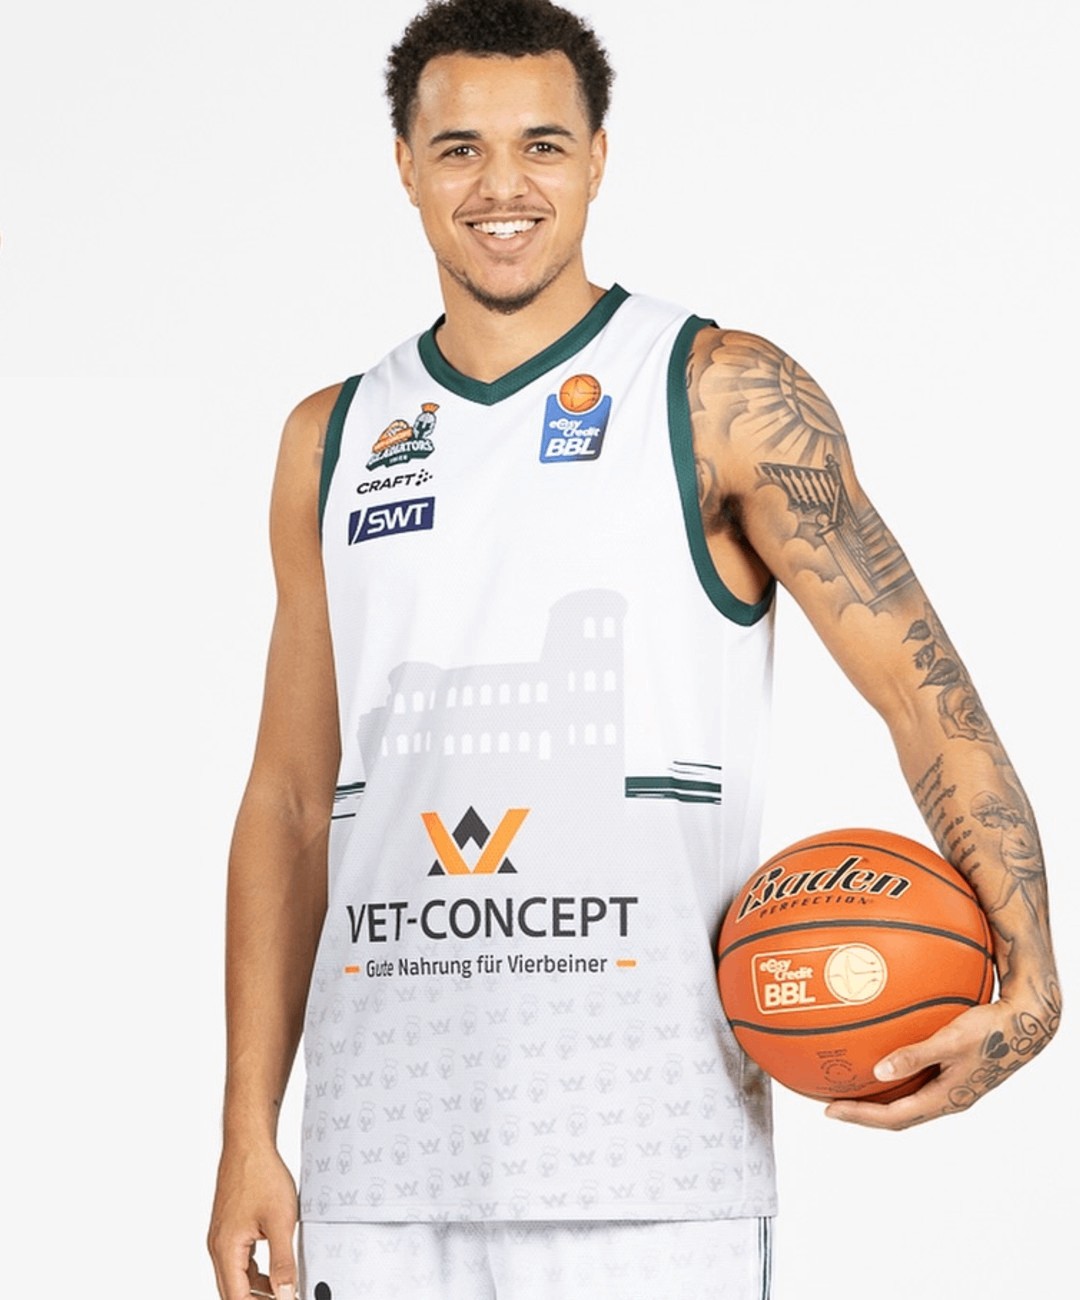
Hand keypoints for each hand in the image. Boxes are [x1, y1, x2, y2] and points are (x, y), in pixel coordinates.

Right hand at [208, 1143, 298, 1299]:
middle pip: (233, 1291)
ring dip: (256, 1289)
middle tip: (284, 1297)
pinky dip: (254, 1272)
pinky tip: (274, 1271)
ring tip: (283, 1290)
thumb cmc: (260, 1174)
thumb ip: (283, 1262)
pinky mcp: (229, 1229)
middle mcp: (218, 1247)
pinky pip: (239, 1261)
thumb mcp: (280, 1221)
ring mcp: (222, 1237)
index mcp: (226, 1249)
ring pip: (236, 1277)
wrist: (249, 1143)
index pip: (237, 1298)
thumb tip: (286, 1294)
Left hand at [823, 992, 1058, 1130]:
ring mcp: (951, 1089)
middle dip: (864, 1114)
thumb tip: (879, 1071)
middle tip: (832, 1104)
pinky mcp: (954, 1076)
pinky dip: (894, 1079)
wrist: (1027, 1025)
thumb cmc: (991, 1029)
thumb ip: (916, 1056)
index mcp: (946, 1099)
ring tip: (850, 1087)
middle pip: (898, 1117)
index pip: (895, 1118)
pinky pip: (917, 1083)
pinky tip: (881, 1060)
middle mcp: (947, 1099)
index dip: (861, 1117)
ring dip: (877, 1099)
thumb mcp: (951, 1040)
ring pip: (907, 1102)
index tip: (830, 1111)